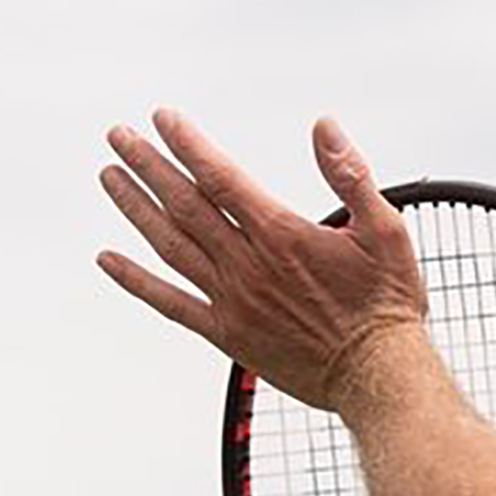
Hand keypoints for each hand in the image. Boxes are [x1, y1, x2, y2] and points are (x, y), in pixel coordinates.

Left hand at [96, 109, 426, 409]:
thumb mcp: (386, 229)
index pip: (220, 177)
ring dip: (135, 208)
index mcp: (281, 235)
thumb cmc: (387, 303)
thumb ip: (351, 174)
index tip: (161, 118)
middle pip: (184, 204)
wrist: (379, 377)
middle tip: (118, 135)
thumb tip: (324, 126)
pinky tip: (109, 260)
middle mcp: (248, 266)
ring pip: (170, 246)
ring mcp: (232, 302)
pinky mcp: (227, 334)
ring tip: (109, 177)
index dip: (187, 144)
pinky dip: (137, 281)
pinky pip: (171, 304)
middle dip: (147, 165)